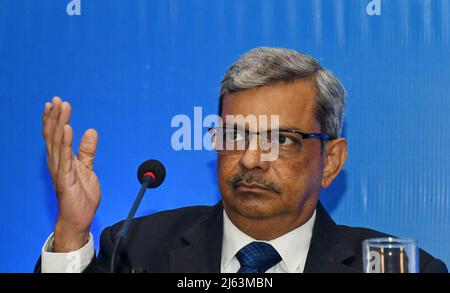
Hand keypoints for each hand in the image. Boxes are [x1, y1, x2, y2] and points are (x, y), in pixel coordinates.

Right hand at [42, 97, 100, 251]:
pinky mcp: (65, 179)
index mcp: (62, 159)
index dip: (55, 119)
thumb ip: (87, 151)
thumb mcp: (87, 168)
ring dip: (58, 123)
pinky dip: (65, 142)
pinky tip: (66, 129)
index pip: (56, 135)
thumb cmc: (81, 195)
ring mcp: (60, 170)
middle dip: (54, 116)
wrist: (79, 218)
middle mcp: (57, 163)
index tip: (57, 102)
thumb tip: (90, 131)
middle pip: (53, 135)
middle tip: (57, 99)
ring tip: (60, 107)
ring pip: (56, 143)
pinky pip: (64, 158)